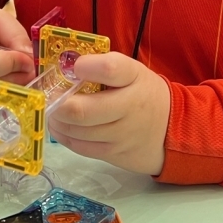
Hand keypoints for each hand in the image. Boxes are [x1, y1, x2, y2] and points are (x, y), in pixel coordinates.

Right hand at [0, 7, 35, 94]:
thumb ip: (15, 34)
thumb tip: (30, 58)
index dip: (14, 63)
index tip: (28, 57)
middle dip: (21, 74)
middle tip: (28, 62)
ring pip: (3, 95)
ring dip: (19, 82)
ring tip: (16, 67)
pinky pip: (0, 100)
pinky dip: (12, 90)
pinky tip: (10, 76)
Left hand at [48, 53, 170, 175]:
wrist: (172, 131)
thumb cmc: (142, 94)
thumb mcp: (132, 73)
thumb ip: (103, 67)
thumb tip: (65, 68)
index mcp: (134, 78)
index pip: (109, 69)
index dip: (86, 67)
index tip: (75, 67)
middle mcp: (130, 107)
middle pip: (83, 110)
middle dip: (58, 104)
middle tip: (50, 98)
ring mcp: (122, 135)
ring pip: (78, 131)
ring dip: (57, 121)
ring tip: (53, 112)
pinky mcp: (115, 154)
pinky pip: (81, 148)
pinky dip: (64, 136)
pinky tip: (61, 127)